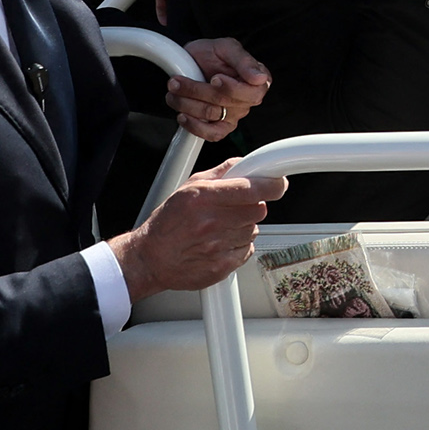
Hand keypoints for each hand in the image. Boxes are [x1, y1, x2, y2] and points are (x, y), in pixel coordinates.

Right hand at [110, 163, 287, 299]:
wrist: (151, 258)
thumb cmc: (168, 223)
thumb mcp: (188, 187)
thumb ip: (221, 172)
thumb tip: (245, 163)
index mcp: (204, 198)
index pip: (253, 189)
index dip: (272, 185)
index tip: (278, 184)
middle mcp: (212, 222)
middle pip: (259, 210)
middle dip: (253, 206)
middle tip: (237, 208)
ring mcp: (217, 246)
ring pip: (254, 230)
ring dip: (245, 226)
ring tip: (222, 227)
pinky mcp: (222, 266)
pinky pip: (247, 250)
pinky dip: (239, 245)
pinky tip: (221, 242)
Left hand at [161, 37, 273, 142]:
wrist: (191, 61)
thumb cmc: (211, 53)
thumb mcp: (227, 48)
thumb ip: (244, 61)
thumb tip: (260, 78)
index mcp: (258, 81)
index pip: (251, 93)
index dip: (231, 88)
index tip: (214, 78)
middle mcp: (248, 99)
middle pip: (224, 102)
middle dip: (197, 91)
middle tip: (177, 81)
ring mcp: (234, 114)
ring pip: (212, 115)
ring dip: (187, 103)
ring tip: (173, 91)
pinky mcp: (221, 127)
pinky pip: (212, 134)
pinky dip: (195, 126)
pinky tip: (183, 115)